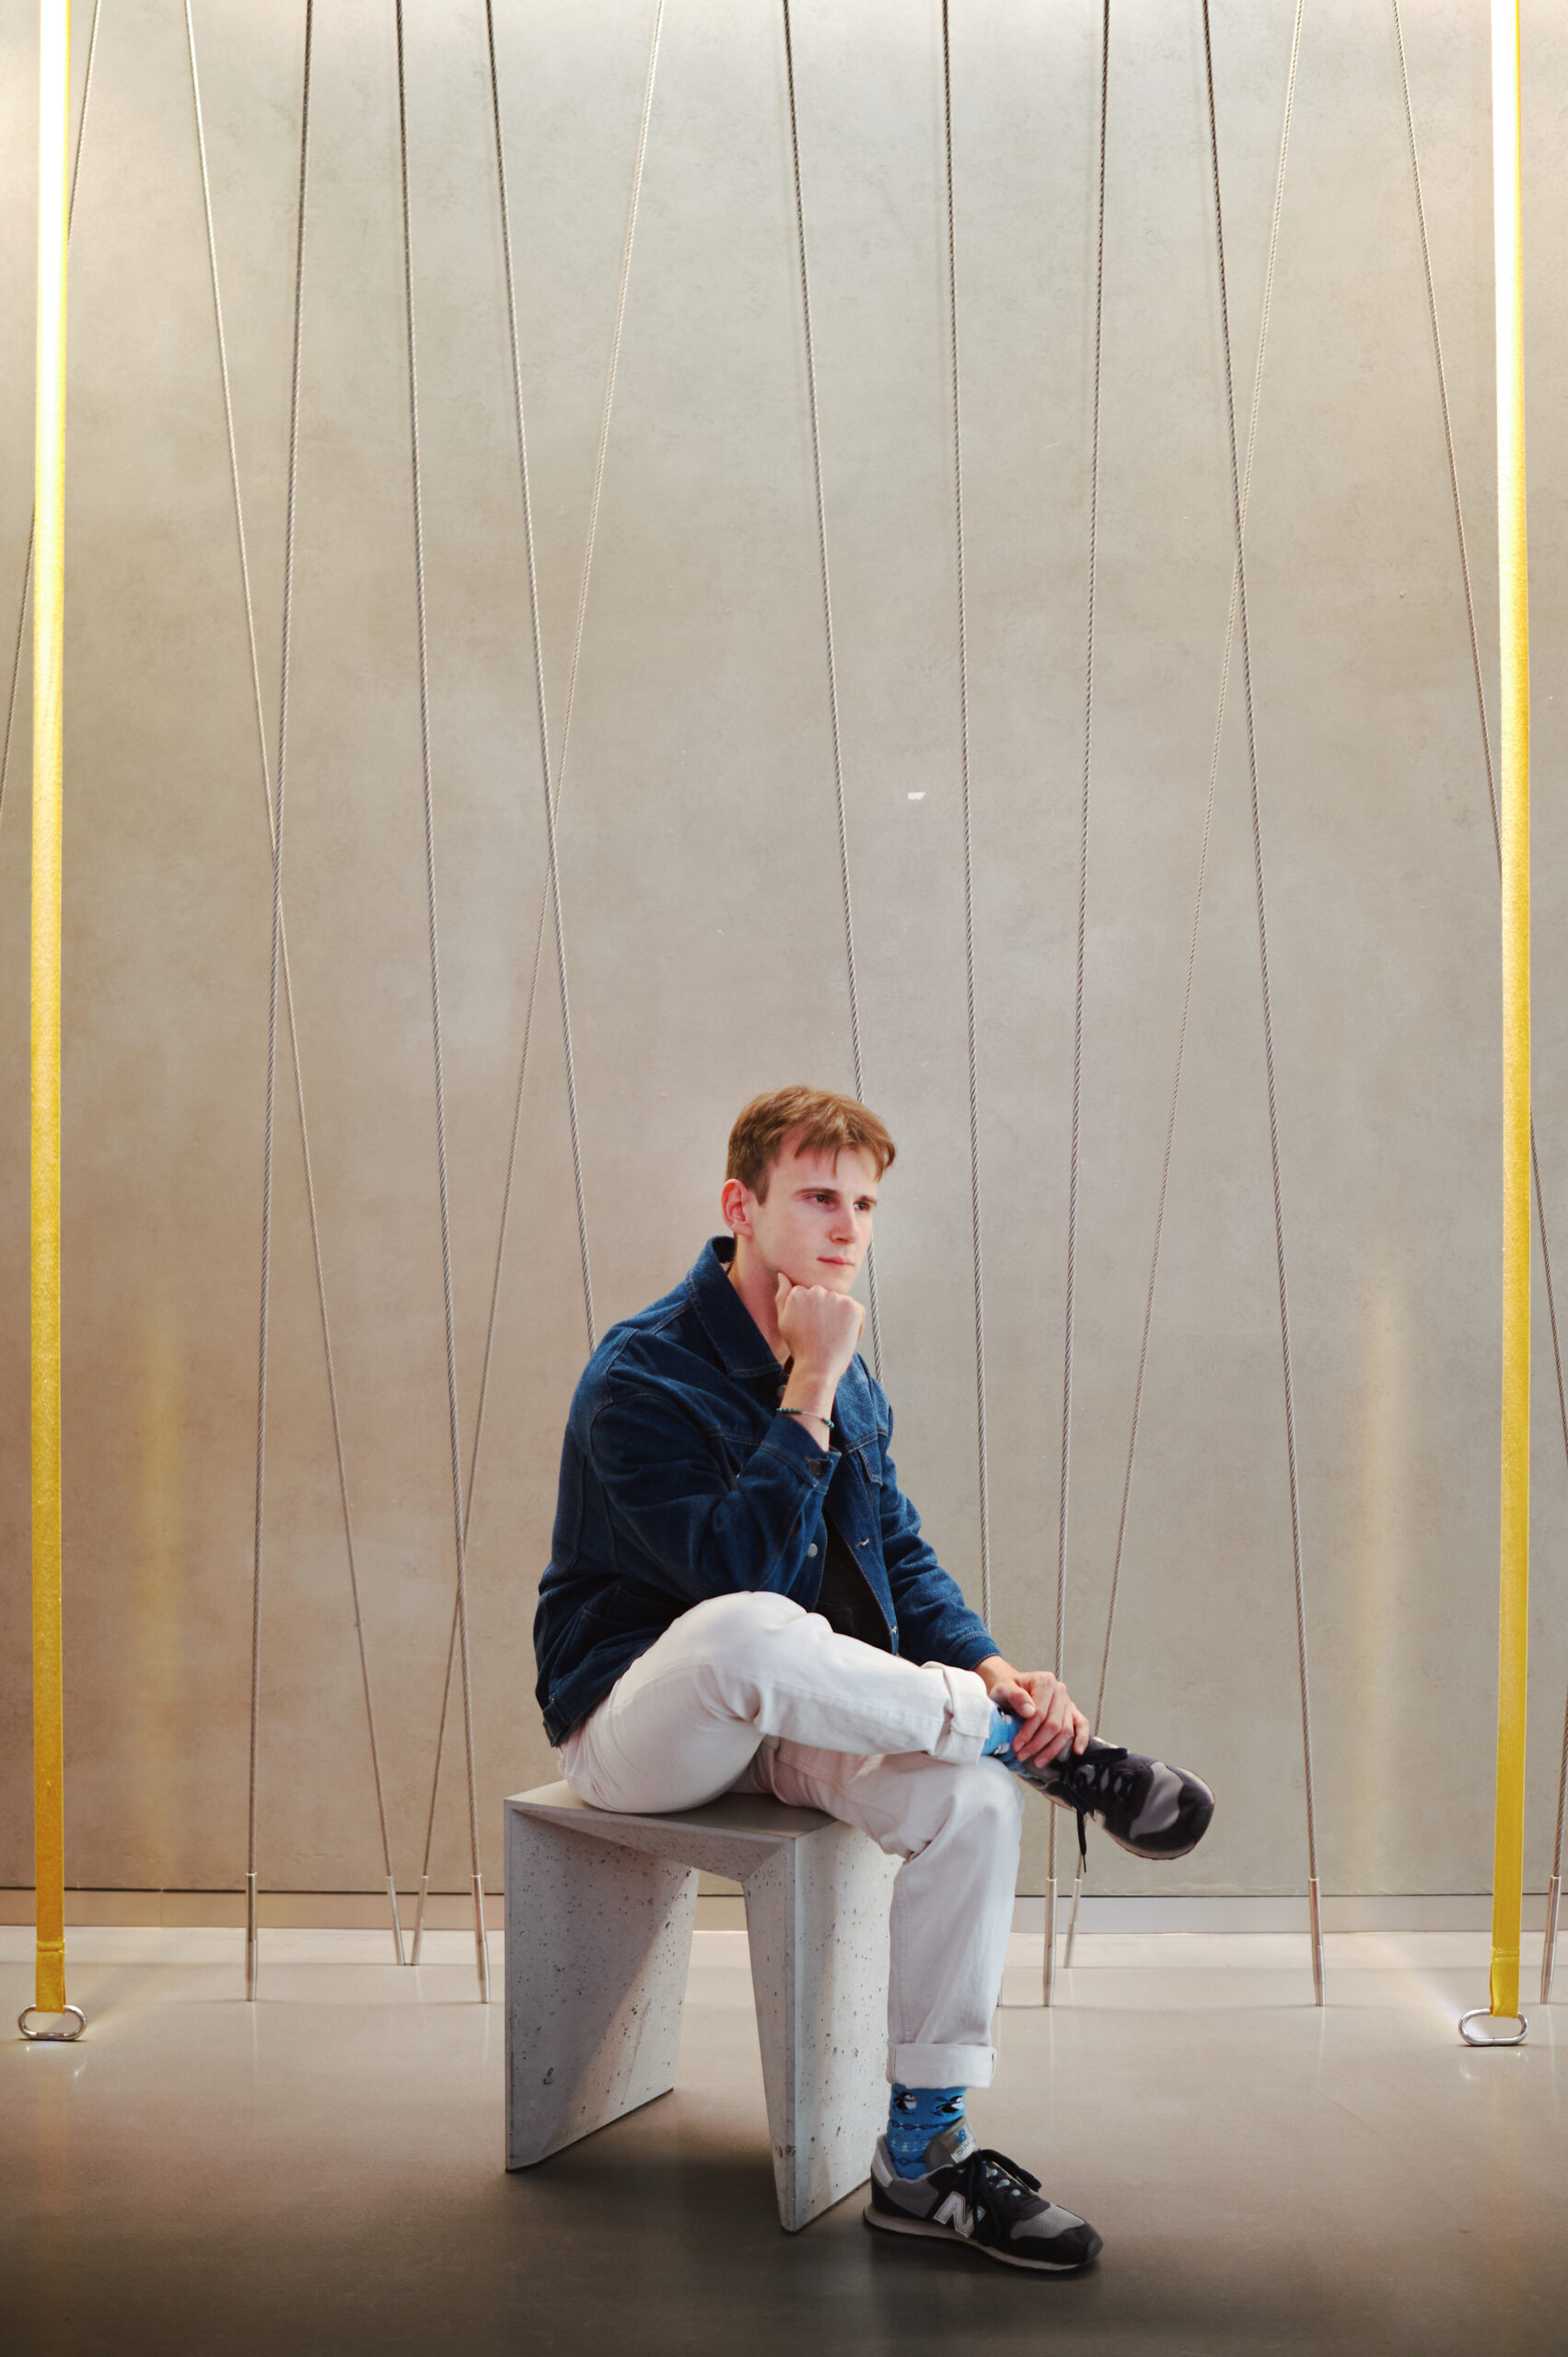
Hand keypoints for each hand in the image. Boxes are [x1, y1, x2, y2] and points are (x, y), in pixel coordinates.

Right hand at [776, 1272, 863, 1398]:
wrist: (817, 1367)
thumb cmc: (800, 1347)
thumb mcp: (784, 1320)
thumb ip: (783, 1296)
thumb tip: (783, 1276)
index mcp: (799, 1292)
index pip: (812, 1295)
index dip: (814, 1314)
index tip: (812, 1328)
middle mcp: (817, 1290)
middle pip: (827, 1297)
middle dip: (827, 1312)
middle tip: (822, 1334)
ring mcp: (836, 1298)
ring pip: (842, 1303)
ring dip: (841, 1317)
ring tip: (832, 1336)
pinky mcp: (852, 1306)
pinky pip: (857, 1310)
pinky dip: (854, 1323)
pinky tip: (843, 1336)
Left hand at [974, 1655, 1088, 1765]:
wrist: (1012, 1688)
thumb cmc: (1008, 1688)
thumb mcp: (1004, 1689)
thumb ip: (1015, 1696)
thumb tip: (1029, 1711)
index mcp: (1044, 1682)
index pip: (1040, 1713)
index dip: (1028, 1732)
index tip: (1017, 1745)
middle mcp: (1059, 1690)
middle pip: (1053, 1724)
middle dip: (1038, 1744)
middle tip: (1022, 1755)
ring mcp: (1067, 1701)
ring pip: (1066, 1730)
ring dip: (1052, 1749)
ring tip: (1037, 1761)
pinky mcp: (1071, 1711)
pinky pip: (1081, 1725)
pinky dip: (1081, 1739)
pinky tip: (1077, 1751)